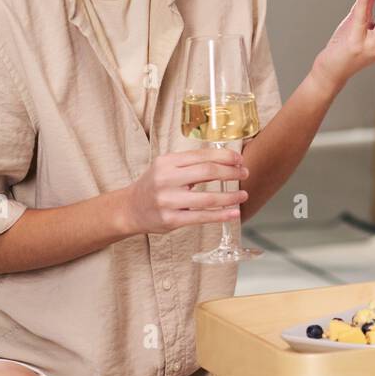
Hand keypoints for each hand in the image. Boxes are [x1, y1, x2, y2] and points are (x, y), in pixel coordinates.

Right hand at [120, 148, 248, 235]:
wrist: (129, 209)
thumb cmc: (154, 185)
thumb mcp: (167, 168)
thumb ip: (191, 164)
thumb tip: (226, 160)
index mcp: (167, 162)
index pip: (202, 155)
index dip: (225, 156)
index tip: (239, 159)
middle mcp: (166, 179)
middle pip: (207, 172)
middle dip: (231, 172)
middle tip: (245, 174)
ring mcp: (168, 201)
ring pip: (208, 198)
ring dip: (230, 197)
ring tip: (243, 195)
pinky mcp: (171, 220)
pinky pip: (201, 217)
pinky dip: (221, 215)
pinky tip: (233, 212)